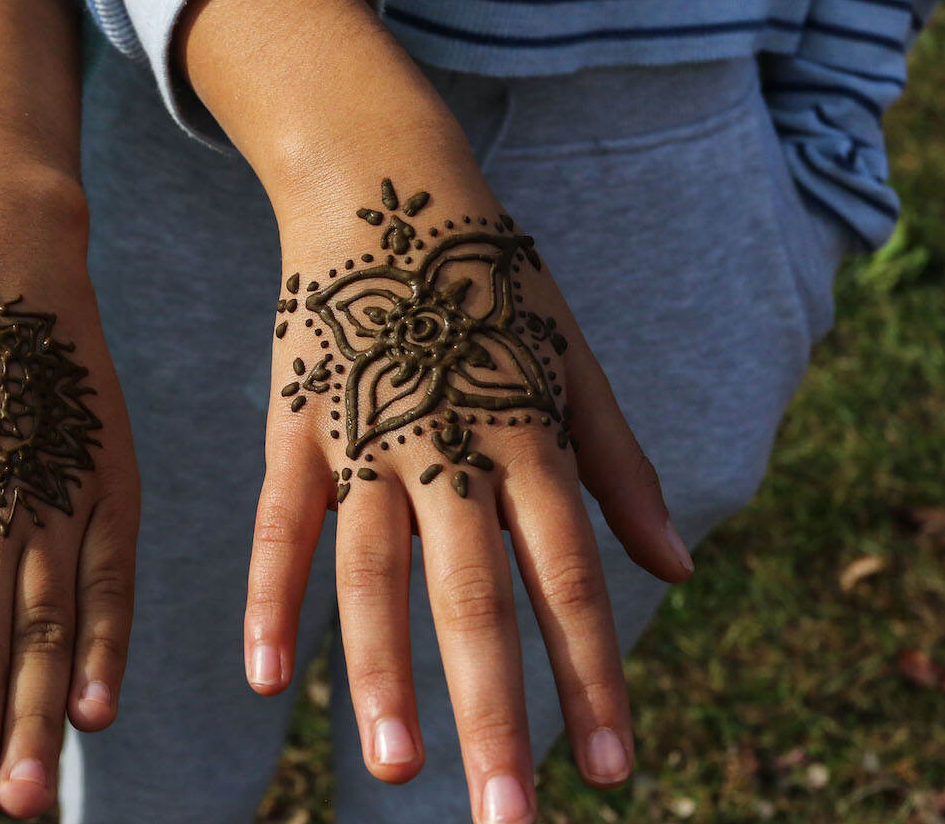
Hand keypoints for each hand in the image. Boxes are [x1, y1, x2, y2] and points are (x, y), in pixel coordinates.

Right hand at [245, 177, 692, 819]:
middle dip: (494, 709)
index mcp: (528, 435)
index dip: (595, 677)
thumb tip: (679, 570)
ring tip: (395, 769)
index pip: (569, 578)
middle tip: (509, 816)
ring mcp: (365, 434)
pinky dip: (272, 597)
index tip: (616, 772)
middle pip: (475, 593)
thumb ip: (620, 468)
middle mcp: (450, 444)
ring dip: (382, 672)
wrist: (385, 184)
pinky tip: (265, 678)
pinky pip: (280, 523)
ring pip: (372, 570)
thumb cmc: (492, 286)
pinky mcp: (295, 425)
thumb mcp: (575, 363)